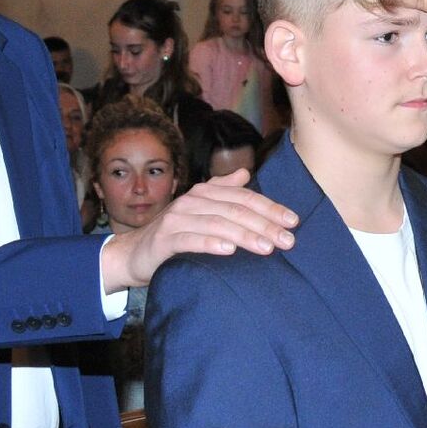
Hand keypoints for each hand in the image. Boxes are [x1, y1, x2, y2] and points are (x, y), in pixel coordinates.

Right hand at [100, 169, 297, 290]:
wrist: (133, 254)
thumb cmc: (174, 234)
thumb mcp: (200, 212)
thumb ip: (223, 192)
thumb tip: (245, 174)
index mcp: (205, 193)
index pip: (244, 198)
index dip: (270, 208)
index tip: (293, 222)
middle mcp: (192, 201)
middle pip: (235, 211)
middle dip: (265, 225)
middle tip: (288, 241)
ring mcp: (176, 219)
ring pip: (217, 224)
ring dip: (244, 236)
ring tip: (266, 247)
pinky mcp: (164, 239)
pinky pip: (190, 240)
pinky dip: (210, 244)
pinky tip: (229, 251)